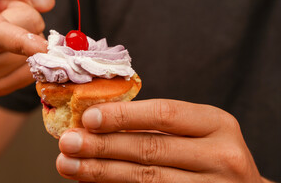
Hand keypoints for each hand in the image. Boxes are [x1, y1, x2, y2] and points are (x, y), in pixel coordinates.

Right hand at [0, 0, 54, 96]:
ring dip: (28, 40)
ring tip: (2, 30)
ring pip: (33, 57)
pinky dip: (28, 59)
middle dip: (28, 19)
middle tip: (4, 12)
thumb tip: (45, 4)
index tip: (40, 47)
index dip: (19, 39)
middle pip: (27, 35)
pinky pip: (30, 75)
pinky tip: (7, 49)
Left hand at [57, 99, 268, 182]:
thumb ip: (154, 125)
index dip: (123, 116)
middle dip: (103, 146)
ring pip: (148, 180)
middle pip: (151, 149)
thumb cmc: (209, 152)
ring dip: (102, 171)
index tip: (87, 118)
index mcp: (216, 123)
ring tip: (71, 165)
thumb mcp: (194, 129)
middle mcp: (221, 156)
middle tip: (68, 142)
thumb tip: (97, 122)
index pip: (164, 114)